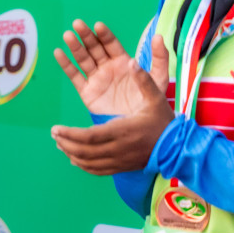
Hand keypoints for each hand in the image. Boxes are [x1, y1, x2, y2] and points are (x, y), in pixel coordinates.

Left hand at [52, 41, 173, 174]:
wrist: (179, 148)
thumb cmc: (164, 121)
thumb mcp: (156, 98)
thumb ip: (143, 80)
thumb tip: (131, 61)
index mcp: (123, 131)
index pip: (89, 137)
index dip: (70, 134)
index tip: (55, 129)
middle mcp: (119, 149)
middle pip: (85, 151)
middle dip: (66, 143)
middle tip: (54, 133)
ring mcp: (119, 161)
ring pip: (88, 163)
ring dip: (71, 154)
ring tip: (59, 143)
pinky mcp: (121, 168)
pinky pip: (97, 171)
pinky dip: (83, 165)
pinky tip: (74, 158)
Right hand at [54, 21, 167, 115]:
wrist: (139, 128)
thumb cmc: (151, 103)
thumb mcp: (159, 79)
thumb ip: (160, 58)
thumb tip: (158, 36)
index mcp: (123, 62)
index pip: (111, 44)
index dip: (104, 35)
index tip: (98, 26)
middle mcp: (108, 68)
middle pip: (94, 48)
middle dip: (86, 36)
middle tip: (78, 24)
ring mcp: (96, 79)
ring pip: (82, 59)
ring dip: (74, 47)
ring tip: (67, 35)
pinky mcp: (87, 92)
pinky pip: (74, 76)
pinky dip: (65, 65)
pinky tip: (59, 53)